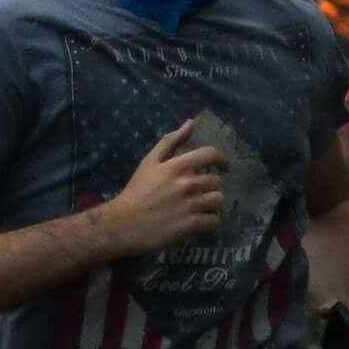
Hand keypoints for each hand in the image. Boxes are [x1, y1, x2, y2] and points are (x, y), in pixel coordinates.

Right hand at [89, 118, 230, 260]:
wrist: (125, 223)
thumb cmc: (137, 190)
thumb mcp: (150, 161)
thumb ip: (171, 141)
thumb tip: (191, 123)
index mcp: (179, 166)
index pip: (211, 155)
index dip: (221, 160)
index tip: (223, 167)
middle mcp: (189, 184)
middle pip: (216, 182)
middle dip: (210, 186)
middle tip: (199, 192)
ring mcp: (192, 205)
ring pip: (218, 201)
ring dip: (212, 203)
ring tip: (200, 207)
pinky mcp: (192, 225)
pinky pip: (214, 220)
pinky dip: (209, 221)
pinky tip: (199, 221)